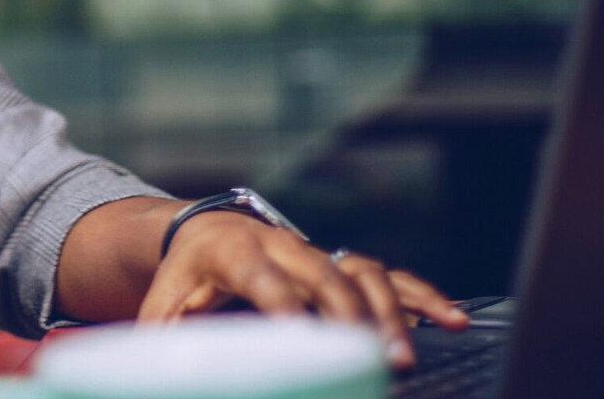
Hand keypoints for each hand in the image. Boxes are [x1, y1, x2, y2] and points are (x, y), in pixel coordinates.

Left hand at [137, 212, 468, 368]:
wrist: (202, 230)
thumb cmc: (183, 279)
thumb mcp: (162, 308)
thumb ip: (163, 342)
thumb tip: (152, 373)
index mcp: (233, 250)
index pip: (263, 278)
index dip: (284, 305)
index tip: (302, 337)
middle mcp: (282, 244)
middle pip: (324, 274)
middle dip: (348, 316)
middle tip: (368, 359)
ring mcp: (317, 251)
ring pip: (363, 271)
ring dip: (389, 312)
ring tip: (403, 356)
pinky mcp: (341, 263)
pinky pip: (389, 276)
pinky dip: (421, 296)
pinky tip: (451, 322)